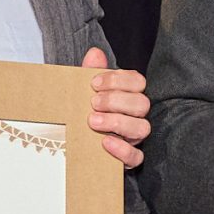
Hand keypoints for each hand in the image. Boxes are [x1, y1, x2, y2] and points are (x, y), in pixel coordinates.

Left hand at [81, 47, 150, 168]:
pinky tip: (105, 142)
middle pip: (142, 103)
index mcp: (128, 95)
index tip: (93, 83)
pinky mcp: (129, 160)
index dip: (118, 80)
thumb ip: (90, 72)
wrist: (70, 144)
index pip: (138, 82)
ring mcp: (134, 138)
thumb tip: (95, 53)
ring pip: (143, 128)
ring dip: (118, 122)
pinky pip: (136, 157)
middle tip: (93, 103)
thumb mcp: (83, 91)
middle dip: (116, 101)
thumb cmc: (84, 112)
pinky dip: (122, 150)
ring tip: (93, 121)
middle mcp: (136, 116)